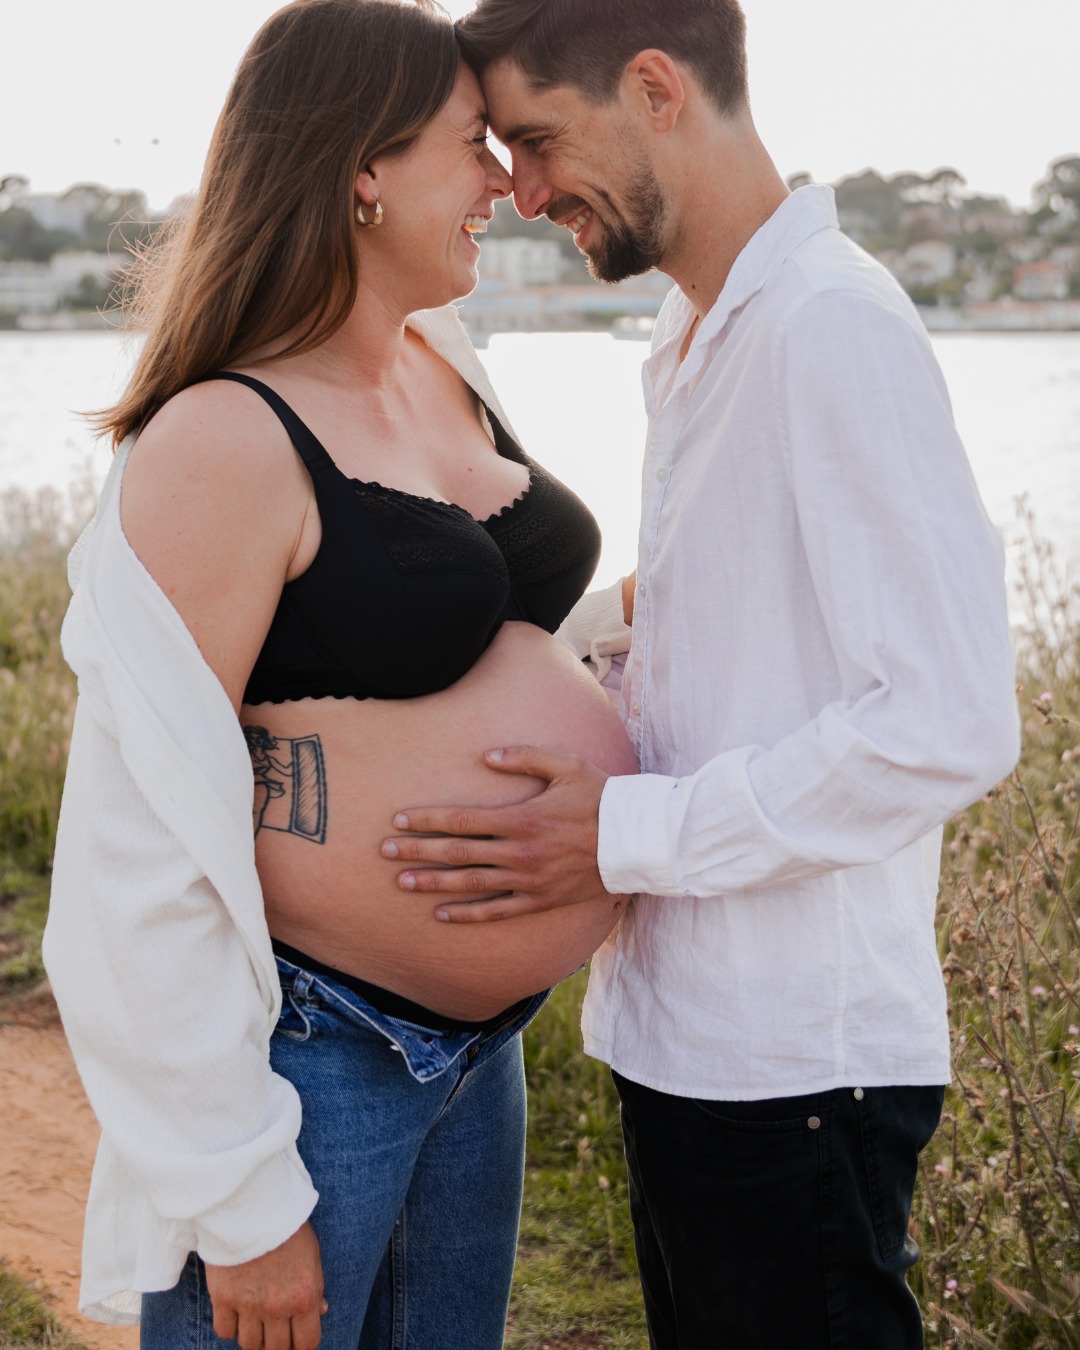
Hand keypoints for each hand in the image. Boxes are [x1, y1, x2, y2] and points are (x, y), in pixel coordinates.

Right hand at [205, 1221, 325, 1349]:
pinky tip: (236, 1311)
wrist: (253, 1204)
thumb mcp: (312, 1256)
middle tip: (274, 1328)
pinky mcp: (223, 1298)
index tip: (296, 1336)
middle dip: (277, 1342)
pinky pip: (224, 1331)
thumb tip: (320, 1312)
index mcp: (304, 1297)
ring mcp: (248, 1305)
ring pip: (249, 1344)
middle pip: (276, 1349)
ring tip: (255, 1318)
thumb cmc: (287, 1227)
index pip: (306, 1344)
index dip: (301, 1343)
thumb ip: (315, 1288)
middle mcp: (277, 1307)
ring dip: (253, 1335)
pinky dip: (230, 1326)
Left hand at [382, 745, 611, 921]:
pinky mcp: (539, 899)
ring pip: (471, 884)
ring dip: (434, 883)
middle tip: (383, 851)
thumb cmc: (600, 797)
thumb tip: (486, 756)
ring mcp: (528, 879)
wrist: (636, 841)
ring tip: (402, 882)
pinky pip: (497, 910)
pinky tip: (441, 912)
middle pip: (458, 853)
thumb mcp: (566, 765)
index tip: (399, 820)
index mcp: (522, 818)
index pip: (463, 821)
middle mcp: (519, 852)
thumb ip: (524, 757)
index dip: (428, 820)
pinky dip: (467, 913)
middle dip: (418, 851)